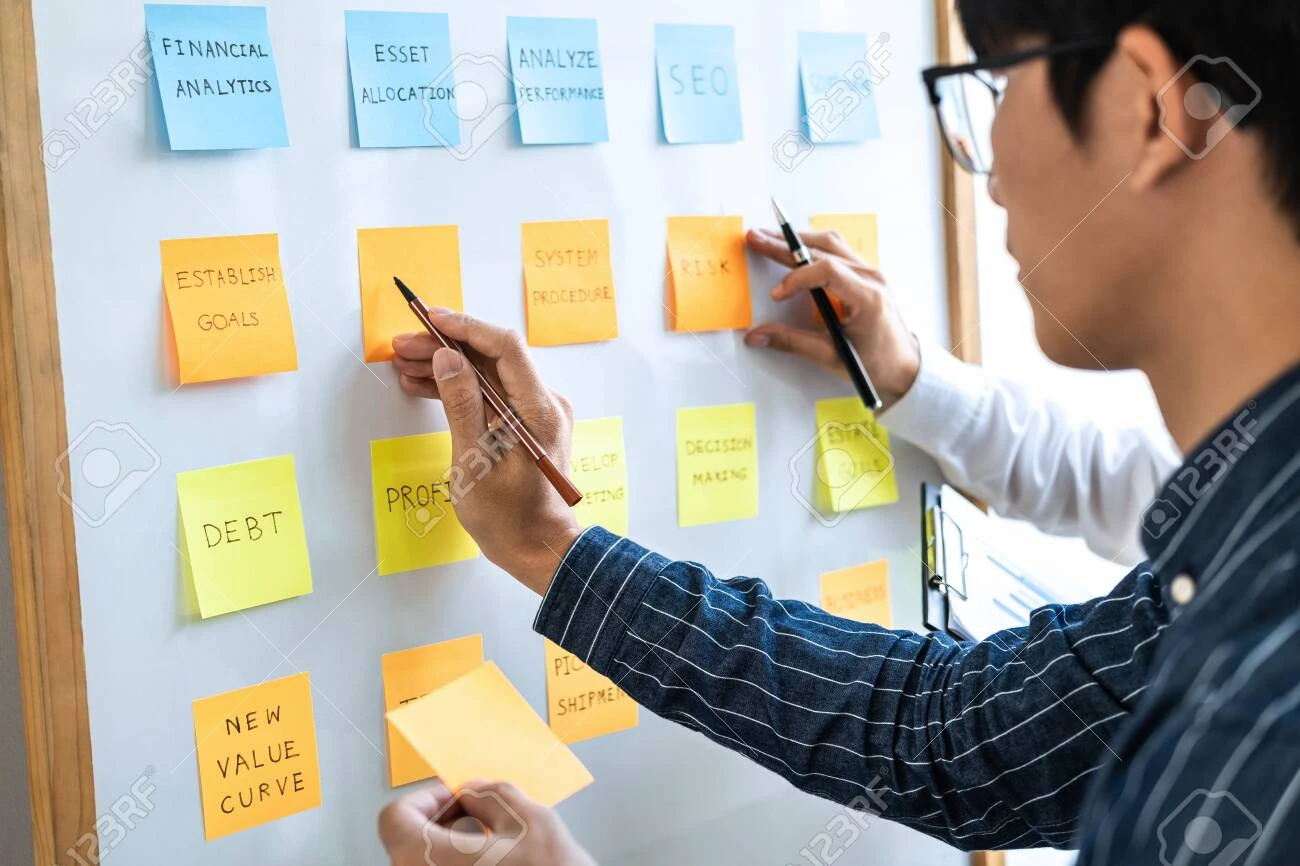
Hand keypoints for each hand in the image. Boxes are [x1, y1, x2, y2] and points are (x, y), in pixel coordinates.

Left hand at [379, 780, 596, 865]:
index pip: (396, 816)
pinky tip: (501, 864)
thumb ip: (490, 794)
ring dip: (458, 846)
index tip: (458, 796)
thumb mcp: (527, 818)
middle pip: (411, 841)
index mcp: (423, 858)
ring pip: (430, 862)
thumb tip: (476, 792)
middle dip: (448, 820)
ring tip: (498, 843)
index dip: (429, 797)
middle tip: (483, 815)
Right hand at [391, 312, 581, 593]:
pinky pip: (489, 394)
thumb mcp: (474, 461)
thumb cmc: (507, 516)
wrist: (536, 547)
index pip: (505, 347)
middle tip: (403, 346)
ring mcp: (535, 413)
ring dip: (447, 366)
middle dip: (447, 346)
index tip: (430, 319)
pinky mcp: (523, 424)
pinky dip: (458, 389)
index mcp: (539, 409)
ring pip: (487, 374)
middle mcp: (543, 404)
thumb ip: (462, 404)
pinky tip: (424, 386)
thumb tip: (448, 358)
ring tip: (405, 365)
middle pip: (493, 357)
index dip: (465, 327)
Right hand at [744, 227, 920, 406]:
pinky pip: (838, 250)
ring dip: (799, 240)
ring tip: (771, 239)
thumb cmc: (875, 363)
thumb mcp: (831, 356)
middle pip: (825, 249)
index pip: (827, 271)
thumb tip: (757, 336)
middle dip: (786, 245)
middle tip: (757, 238)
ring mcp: (870, 272)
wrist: (903, 365)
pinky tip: (794, 248)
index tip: (777, 295)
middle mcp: (871, 278)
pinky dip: (813, 247)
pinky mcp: (865, 274)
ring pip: (831, 243)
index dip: (797, 278)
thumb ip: (791, 342)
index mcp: (868, 297)